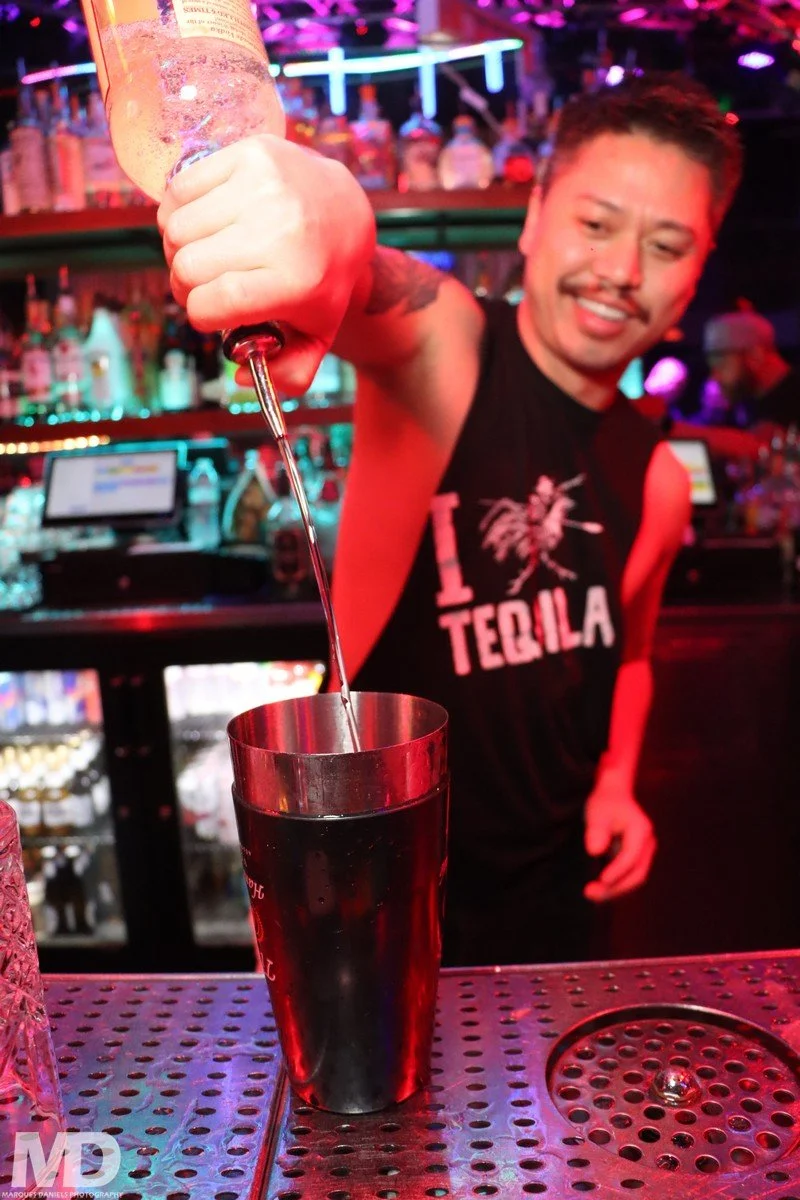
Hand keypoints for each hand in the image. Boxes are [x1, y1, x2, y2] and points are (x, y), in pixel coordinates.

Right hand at [157, 135, 375, 394]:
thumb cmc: (321, 279)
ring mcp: (264, 186)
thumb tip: (240, 377)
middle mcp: (280, 229)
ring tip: (205, 253)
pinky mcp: (249, 154)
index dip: (201, 315)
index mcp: (295, 280)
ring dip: (179, 248)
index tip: (213, 314)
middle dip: (187, 285)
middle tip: (206, 284)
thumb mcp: (317, 334)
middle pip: (187, 267)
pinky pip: (178, 190)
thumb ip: (288, 374)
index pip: (211, 303)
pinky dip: (178, 212)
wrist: (347, 212)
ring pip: (175, 229)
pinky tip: (203, 222)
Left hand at [583, 783, 655, 902]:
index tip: (601, 880)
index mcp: (641, 831)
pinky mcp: (637, 859)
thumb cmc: (605, 803)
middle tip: (591, 893)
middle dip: (615, 887)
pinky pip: (629, 876)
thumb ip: (596, 831)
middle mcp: (647, 844)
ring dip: (615, 889)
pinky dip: (615, 884)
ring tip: (591, 894)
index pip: (631, 857)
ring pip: (634, 878)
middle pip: (637, 873)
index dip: (617, 871)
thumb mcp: (597, 812)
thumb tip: (595, 851)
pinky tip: (598, 889)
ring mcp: (644, 853)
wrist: (614, 796)